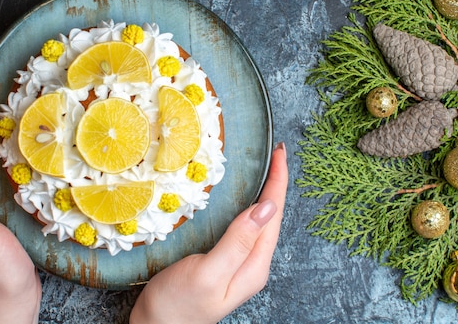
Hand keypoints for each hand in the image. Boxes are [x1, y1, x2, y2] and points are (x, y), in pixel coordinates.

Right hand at [130, 142, 288, 323]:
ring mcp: (239, 263)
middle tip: (277, 153)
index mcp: (254, 264)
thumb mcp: (208, 272)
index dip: (278, 181)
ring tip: (269, 169)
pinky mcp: (224, 261)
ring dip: (265, 192)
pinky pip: (244, 227)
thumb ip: (238, 241)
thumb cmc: (178, 304)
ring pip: (259, 220)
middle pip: (271, 216)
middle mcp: (252, 263)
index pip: (273, 214)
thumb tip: (266, 207)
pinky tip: (245, 199)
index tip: (280, 152)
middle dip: (276, 182)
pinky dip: (248, 205)